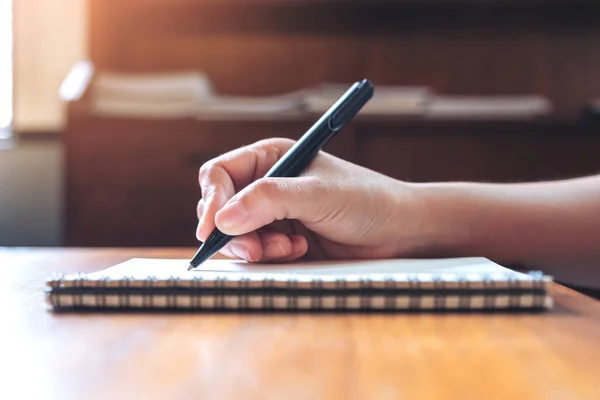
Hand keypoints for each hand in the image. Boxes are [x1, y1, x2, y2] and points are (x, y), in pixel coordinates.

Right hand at [196, 138, 423, 261]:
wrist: (397, 230)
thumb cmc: (365, 199)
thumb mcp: (317, 195)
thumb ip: (269, 201)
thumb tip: (222, 218)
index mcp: (270, 158)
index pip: (220, 174)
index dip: (211, 201)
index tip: (213, 229)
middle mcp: (266, 185)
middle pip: (221, 209)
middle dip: (235, 232)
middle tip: (256, 250)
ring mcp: (272, 215)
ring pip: (235, 235)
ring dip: (255, 247)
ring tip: (289, 249)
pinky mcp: (281, 240)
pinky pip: (256, 252)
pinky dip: (270, 257)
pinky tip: (298, 251)